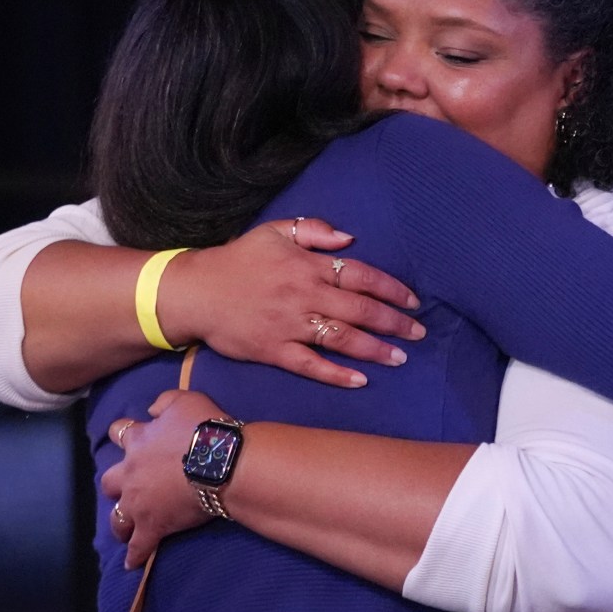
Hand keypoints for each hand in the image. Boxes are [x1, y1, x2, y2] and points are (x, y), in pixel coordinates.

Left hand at [101, 389, 226, 567]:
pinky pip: (139, 545)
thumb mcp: (186, 399)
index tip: (128, 435)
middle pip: (109, 481)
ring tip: (124, 529)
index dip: (124, 434)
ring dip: (119, 521)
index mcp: (138, 441)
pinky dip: (135, 555)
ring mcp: (138, 502)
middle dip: (115, 484)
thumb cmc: (205, 428)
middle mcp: (131, 473)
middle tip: (126, 487)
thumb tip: (150, 409)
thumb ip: (164, 401)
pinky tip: (132, 564)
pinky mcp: (152, 526)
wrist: (220, 462)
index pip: (120, 433)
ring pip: (117, 517)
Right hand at [158, 218, 424, 387]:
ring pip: (341, 339)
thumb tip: (350, 238)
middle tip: (419, 333)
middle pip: (360, 310)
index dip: (392, 290)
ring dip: (374, 349)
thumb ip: (314, 230)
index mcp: (308, 266)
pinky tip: (360, 380)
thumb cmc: (238, 260)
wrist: (194, 291)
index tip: (414, 302)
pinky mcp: (273, 350)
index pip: (362, 276)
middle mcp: (304, 296)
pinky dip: (336, 374)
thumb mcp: (275, 232)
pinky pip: (310, 365)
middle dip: (394, 323)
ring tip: (400, 358)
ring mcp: (289, 325)